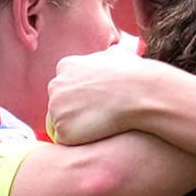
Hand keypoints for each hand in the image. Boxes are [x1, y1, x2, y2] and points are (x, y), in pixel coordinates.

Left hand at [44, 47, 173, 145]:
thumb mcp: (117, 54)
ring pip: (61, 123)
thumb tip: (108, 58)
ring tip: (102, 124)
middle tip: (100, 114)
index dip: (82, 97)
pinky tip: (98, 134)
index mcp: (65, 66)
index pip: (65, 86)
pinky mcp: (62, 130)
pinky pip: (67, 140)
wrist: (140, 93)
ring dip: (78, 126)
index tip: (98, 101)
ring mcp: (56, 109)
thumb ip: (103, 57)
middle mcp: (55, 85)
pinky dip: (80, 141)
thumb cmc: (133, 74)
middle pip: (59, 104)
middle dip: (75, 111)